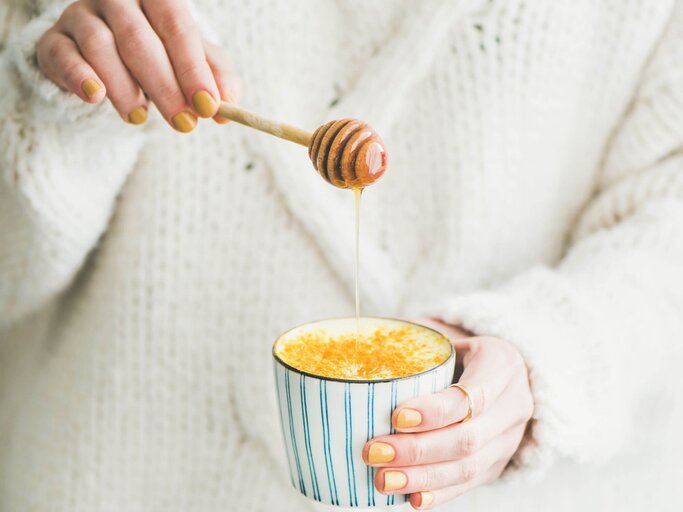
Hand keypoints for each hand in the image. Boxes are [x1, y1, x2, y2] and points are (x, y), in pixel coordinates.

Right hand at [36, 0, 236, 130]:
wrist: (108, 61)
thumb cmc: (160, 57)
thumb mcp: (191, 64)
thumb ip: (214, 78)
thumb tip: (230, 104)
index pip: (176, 26)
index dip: (193, 68)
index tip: (209, 106)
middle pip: (139, 40)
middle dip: (165, 87)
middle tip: (184, 124)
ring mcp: (80, 16)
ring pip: (100, 46)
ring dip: (125, 88)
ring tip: (141, 119)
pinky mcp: (54, 41)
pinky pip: (62, 54)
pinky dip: (79, 76)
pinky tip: (95, 97)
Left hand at [362, 319, 532, 509]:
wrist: (509, 375)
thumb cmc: (465, 352)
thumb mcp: (451, 337)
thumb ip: (417, 342)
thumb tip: (366, 343)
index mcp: (502, 365)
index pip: (471, 395)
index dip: (435, 411)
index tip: (396, 416)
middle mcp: (514, 404)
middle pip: (467, 438)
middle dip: (417, 450)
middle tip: (374, 451)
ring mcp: (509, 439)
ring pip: (468, 467)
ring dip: (422, 477)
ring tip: (383, 479)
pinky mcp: (499, 464)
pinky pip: (469, 484)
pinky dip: (439, 494)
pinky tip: (411, 499)